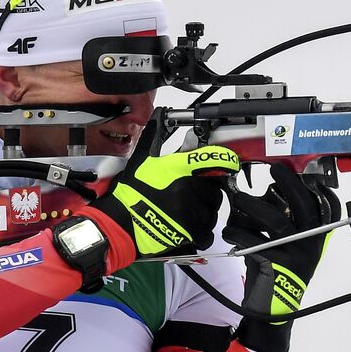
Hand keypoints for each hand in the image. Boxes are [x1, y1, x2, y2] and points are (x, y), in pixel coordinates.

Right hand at [88, 125, 241, 258]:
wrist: (120, 222)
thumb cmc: (130, 192)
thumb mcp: (141, 160)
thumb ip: (154, 138)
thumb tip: (159, 118)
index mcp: (178, 168)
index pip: (212, 159)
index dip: (226, 160)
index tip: (230, 163)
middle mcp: (186, 188)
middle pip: (214, 190)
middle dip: (207, 193)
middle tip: (192, 195)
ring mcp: (188, 211)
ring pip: (212, 212)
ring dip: (204, 213)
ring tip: (187, 213)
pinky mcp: (187, 231)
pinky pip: (207, 233)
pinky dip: (201, 233)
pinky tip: (189, 228)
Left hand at [225, 165, 339, 351]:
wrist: (272, 311)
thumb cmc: (276, 274)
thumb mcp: (287, 249)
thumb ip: (283, 226)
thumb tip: (265, 196)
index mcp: (316, 239)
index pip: (328, 209)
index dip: (319, 190)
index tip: (305, 174)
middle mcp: (311, 246)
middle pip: (304, 206)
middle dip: (289, 184)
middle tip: (274, 170)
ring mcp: (295, 256)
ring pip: (276, 222)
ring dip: (253, 206)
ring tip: (238, 199)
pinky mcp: (276, 267)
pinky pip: (255, 243)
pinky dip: (238, 233)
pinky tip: (228, 232)